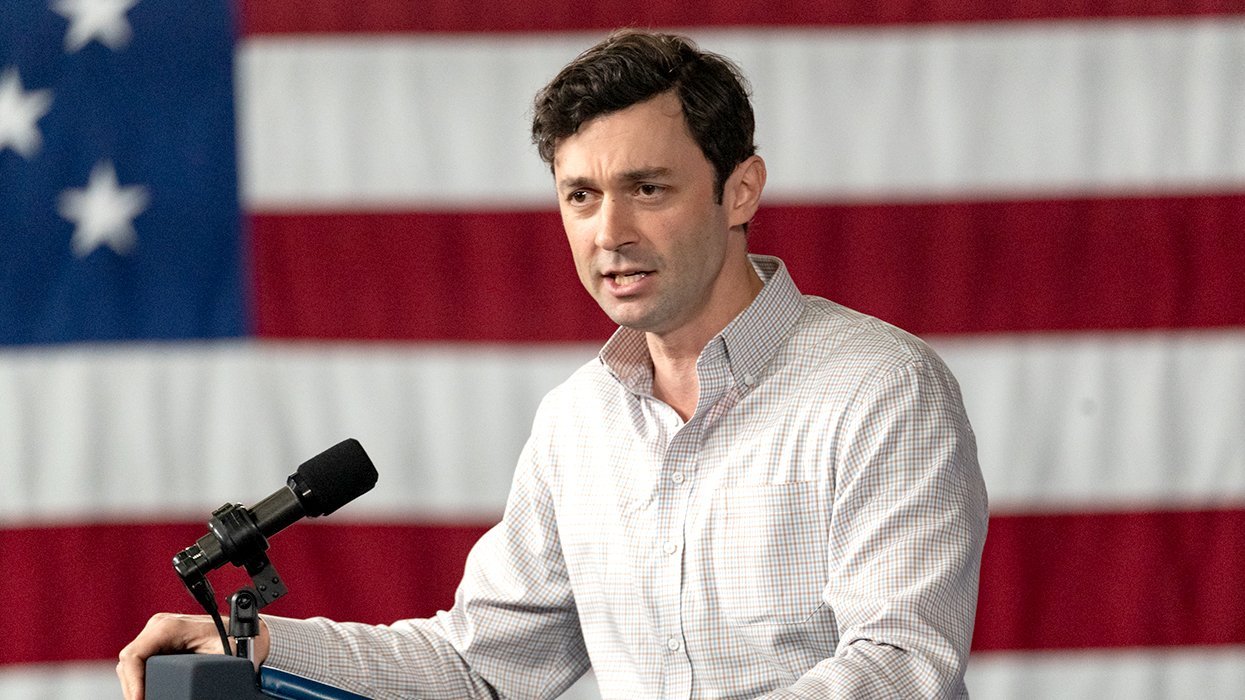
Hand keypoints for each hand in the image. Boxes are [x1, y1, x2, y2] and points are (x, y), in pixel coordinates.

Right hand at [116, 613, 269, 699]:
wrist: (250, 634)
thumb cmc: (240, 641)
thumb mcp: (220, 659)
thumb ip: (200, 673)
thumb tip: (187, 690)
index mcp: (170, 626)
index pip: (134, 655)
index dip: (133, 682)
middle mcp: (160, 626)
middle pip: (129, 662)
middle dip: (133, 687)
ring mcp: (158, 634)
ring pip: (132, 664)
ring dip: (136, 685)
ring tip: (145, 699)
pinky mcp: (161, 644)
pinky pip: (141, 663)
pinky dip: (141, 680)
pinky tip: (147, 693)